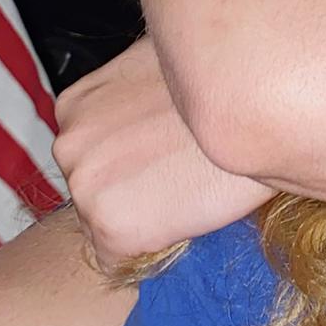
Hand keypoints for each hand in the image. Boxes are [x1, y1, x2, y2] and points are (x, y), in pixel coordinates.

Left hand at [54, 36, 273, 269]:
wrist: (256, 105)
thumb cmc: (223, 79)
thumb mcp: (162, 66)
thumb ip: (137, 89)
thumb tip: (148, 102)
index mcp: (76, 105)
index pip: (90, 154)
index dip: (131, 161)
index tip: (164, 158)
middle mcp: (69, 144)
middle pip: (92, 189)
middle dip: (130, 190)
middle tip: (180, 176)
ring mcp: (85, 187)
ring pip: (102, 226)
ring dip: (139, 221)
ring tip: (188, 195)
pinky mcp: (111, 228)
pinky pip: (120, 259)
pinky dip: (149, 250)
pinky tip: (185, 218)